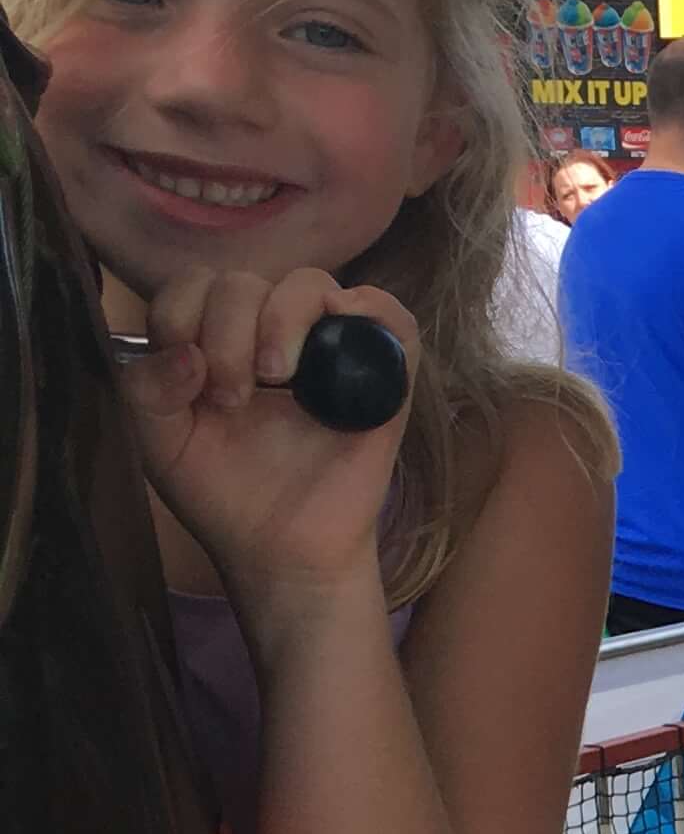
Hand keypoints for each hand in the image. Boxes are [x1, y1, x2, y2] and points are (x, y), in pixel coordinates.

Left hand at [115, 267, 413, 607]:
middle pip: (243, 281)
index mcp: (214, 340)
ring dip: (280, 322)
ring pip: (308, 284)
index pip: (194, 284)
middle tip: (232, 399)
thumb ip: (147, 389)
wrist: (283, 552)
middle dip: (226, 332)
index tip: (193, 383)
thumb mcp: (161, 442)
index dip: (183, 318)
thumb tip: (187, 353)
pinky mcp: (383, 373)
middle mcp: (270, 332)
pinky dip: (367, 307)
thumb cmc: (225, 495)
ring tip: (279, 379)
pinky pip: (387, 313)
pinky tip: (338, 334)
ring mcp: (329, 348)